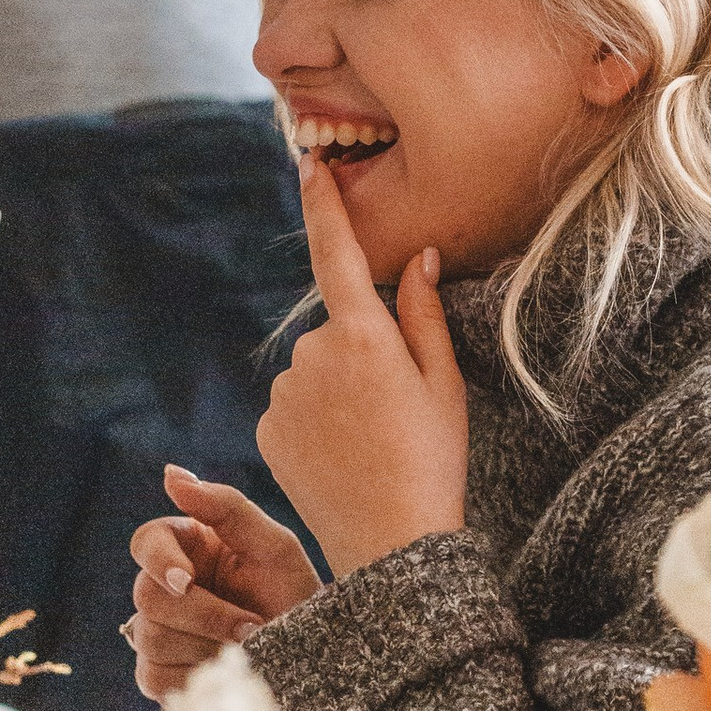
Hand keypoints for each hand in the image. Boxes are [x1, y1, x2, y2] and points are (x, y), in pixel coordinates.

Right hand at [128, 464, 319, 700]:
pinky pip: (154, 677)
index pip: (145, 542)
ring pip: (150, 637)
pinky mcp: (160, 674)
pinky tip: (224, 669)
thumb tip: (172, 474)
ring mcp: (159, 632)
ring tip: (247, 646)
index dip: (159, 561)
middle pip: (147, 595)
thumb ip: (226, 506)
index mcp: (188, 547)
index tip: (187, 580)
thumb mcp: (274, 546)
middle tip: (249, 626)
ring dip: (206, 646)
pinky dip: (194, 676)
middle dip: (202, 614)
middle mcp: (167, 587)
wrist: (314, 656)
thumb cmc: (295, 595)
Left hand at [255, 155, 469, 578]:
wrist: (390, 545)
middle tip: (396, 412)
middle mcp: (313, 355)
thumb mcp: (444, 384)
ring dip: (337, 392)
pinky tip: (342, 458)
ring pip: (314, 371)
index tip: (309, 165)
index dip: (323, 207)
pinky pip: (293, 406)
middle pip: (336, 331)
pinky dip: (314, 422)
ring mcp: (284, 393)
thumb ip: (423, 313)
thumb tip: (418, 257)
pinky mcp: (266, 428)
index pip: (337, 255)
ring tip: (372, 443)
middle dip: (360, 355)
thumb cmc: (433, 461)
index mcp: (364, 336)